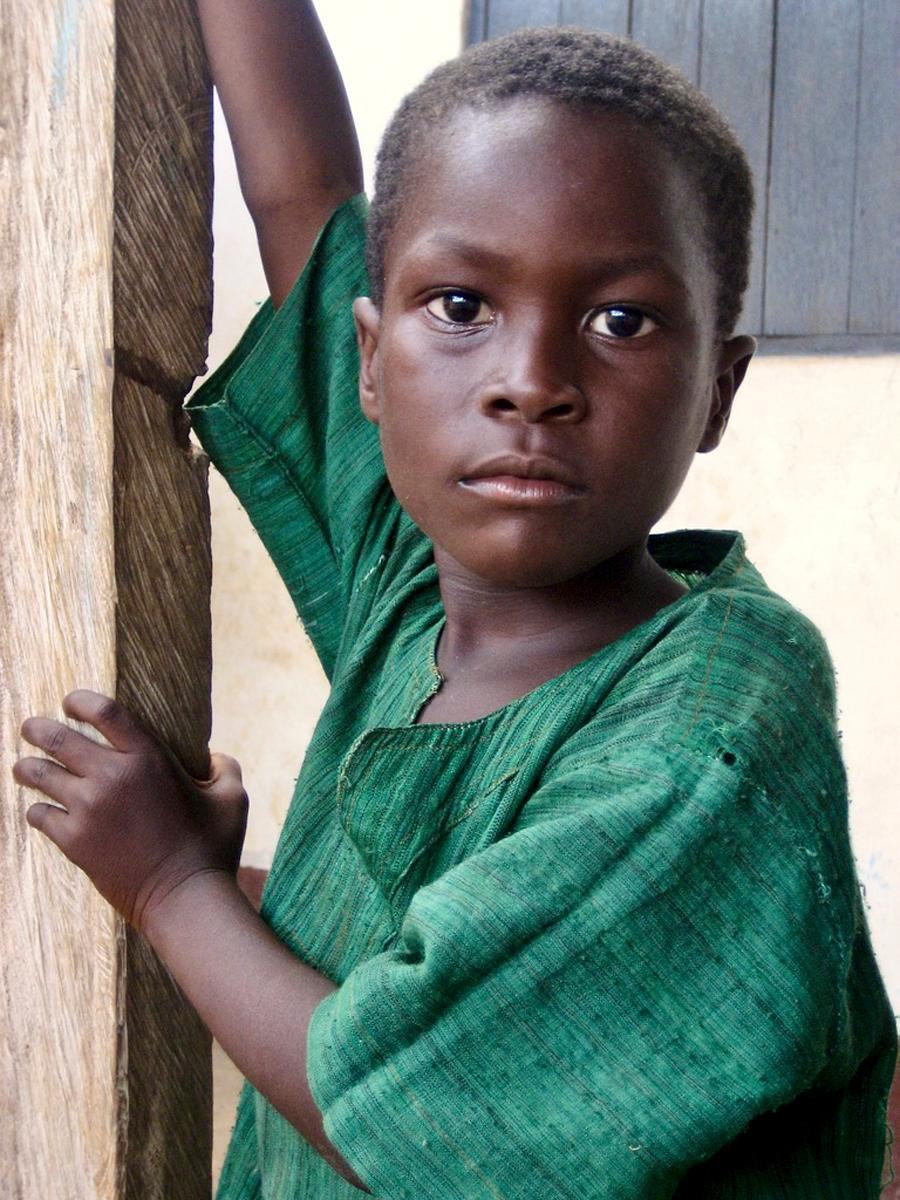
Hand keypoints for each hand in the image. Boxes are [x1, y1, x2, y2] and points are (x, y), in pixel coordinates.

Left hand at [13, 690, 247, 932]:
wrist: (184, 899)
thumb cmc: (212, 847)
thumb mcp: (232, 797)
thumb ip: (222, 766)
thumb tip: (210, 757)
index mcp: (149, 758)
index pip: (104, 712)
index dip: (80, 700)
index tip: (70, 702)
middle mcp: (113, 776)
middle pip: (57, 738)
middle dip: (37, 728)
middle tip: (30, 727)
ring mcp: (88, 809)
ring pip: (38, 775)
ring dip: (27, 767)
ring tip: (23, 767)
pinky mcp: (74, 841)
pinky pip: (39, 815)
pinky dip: (37, 810)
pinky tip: (41, 811)